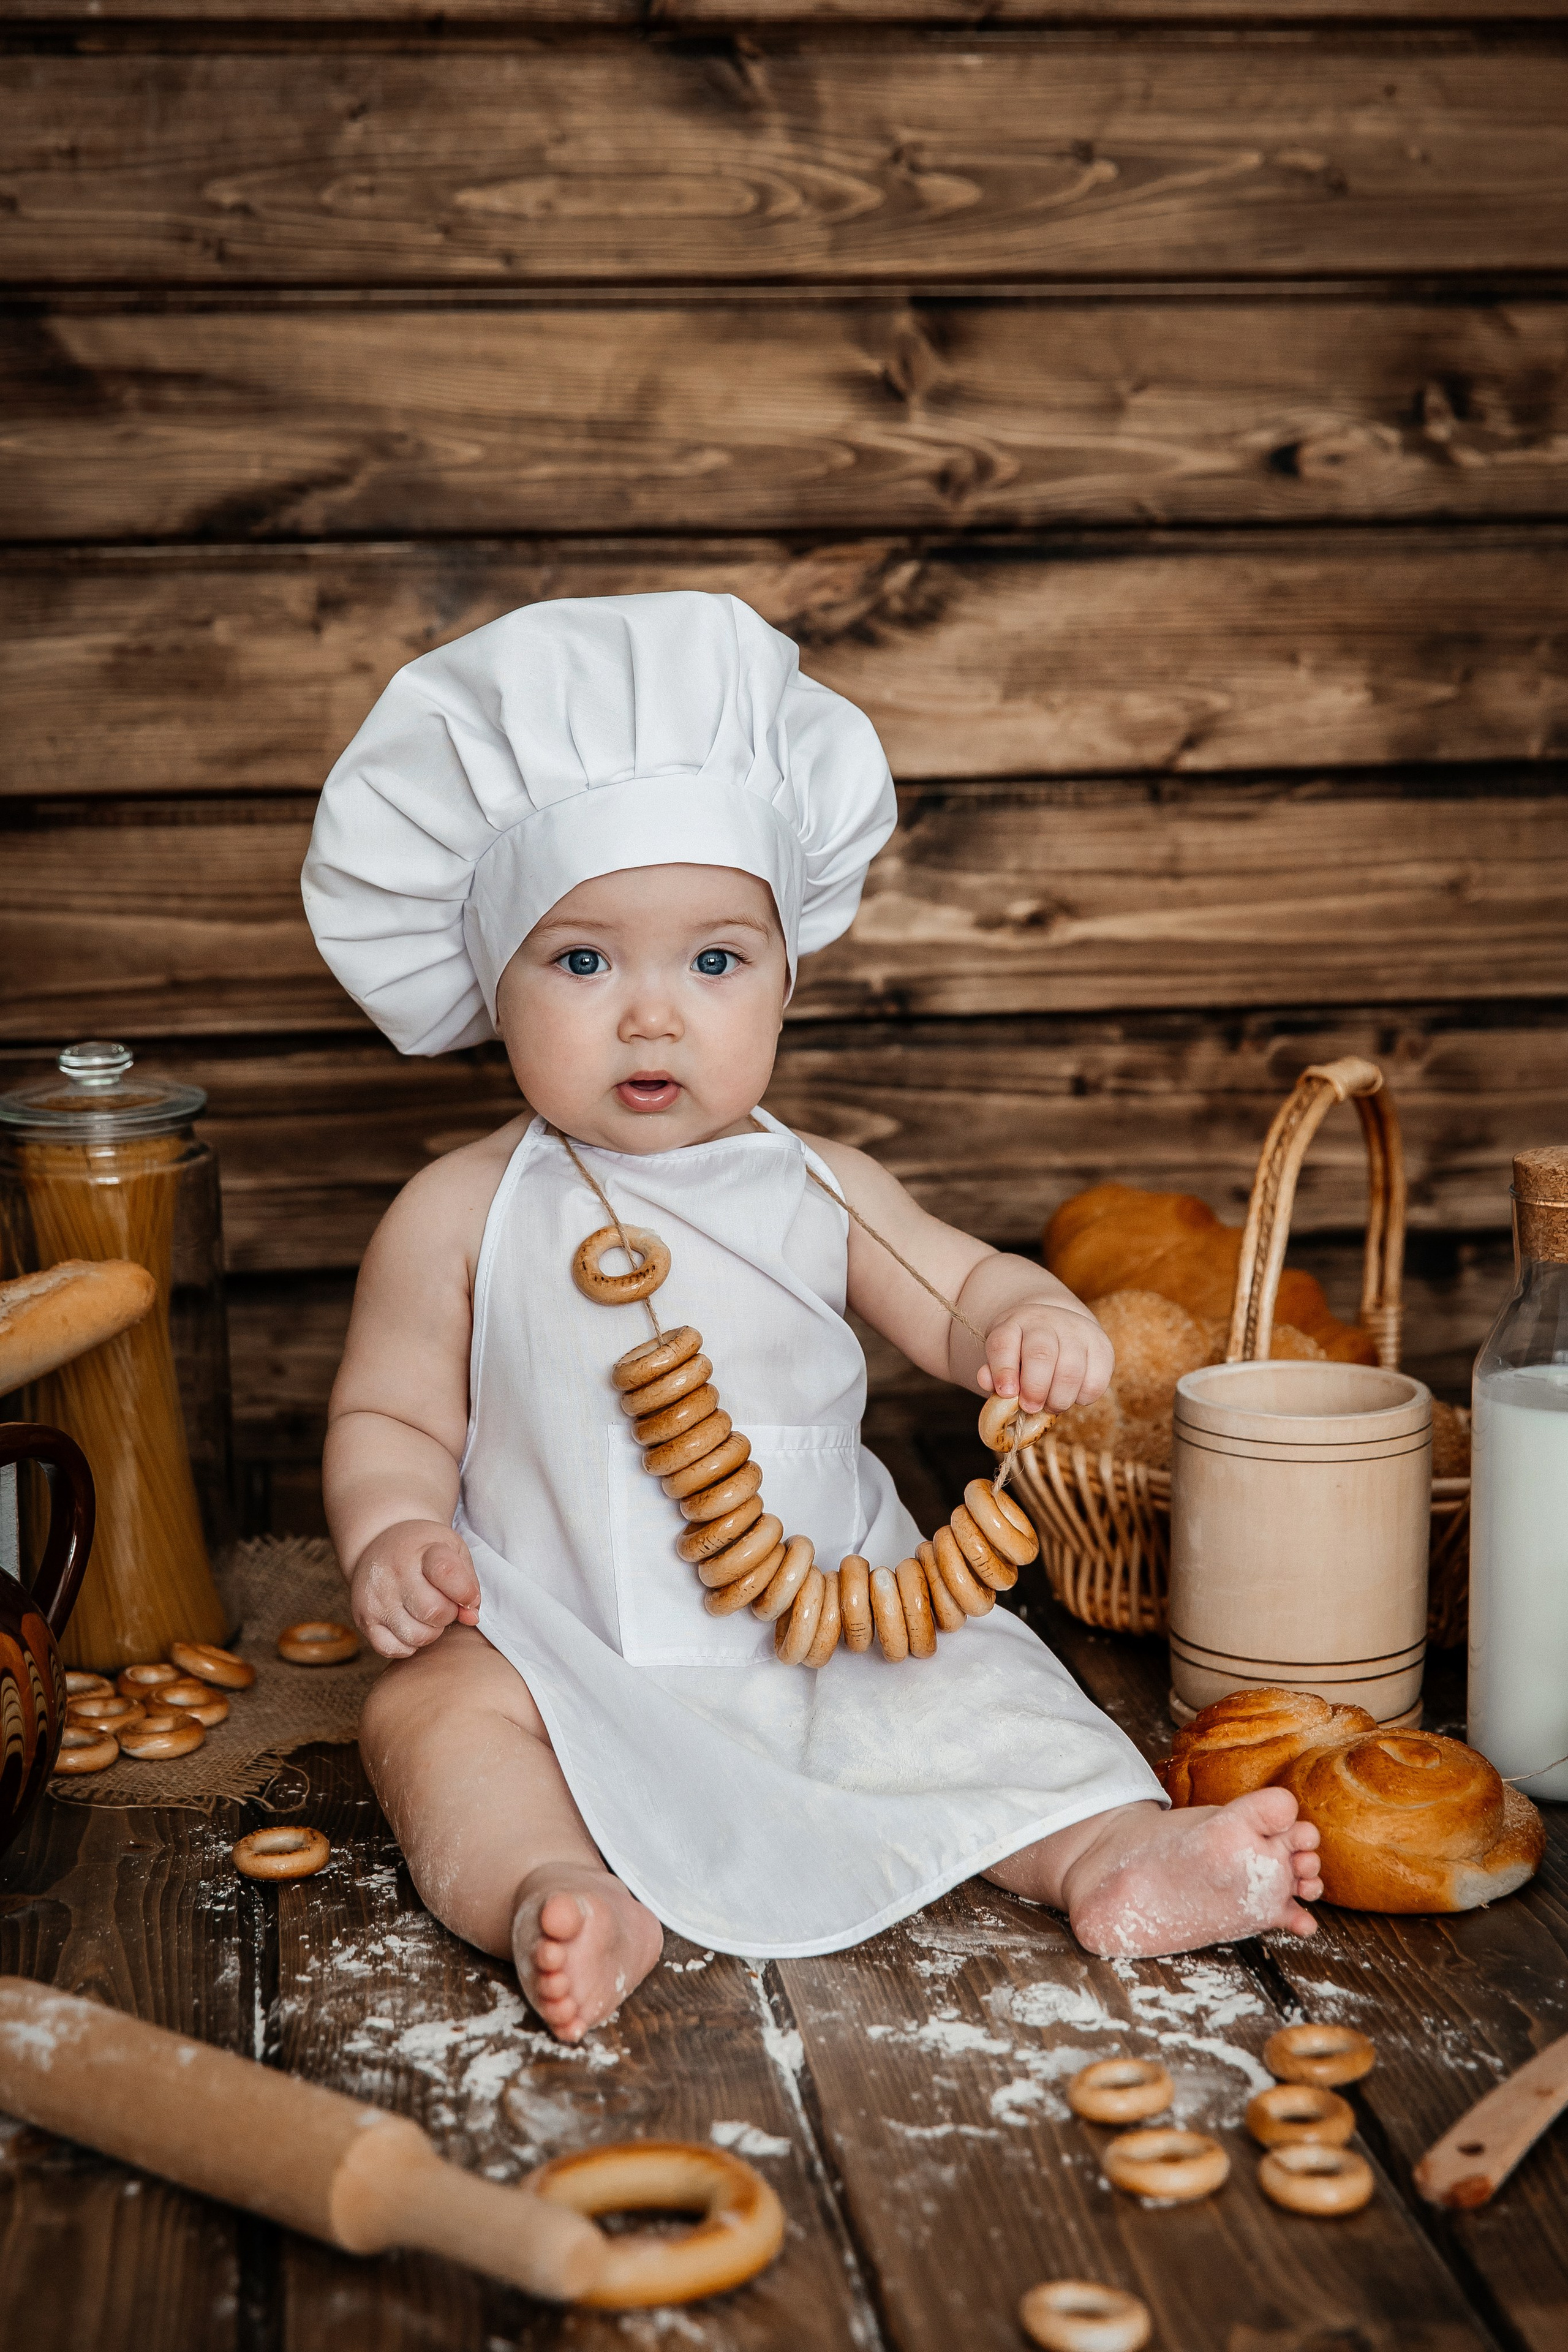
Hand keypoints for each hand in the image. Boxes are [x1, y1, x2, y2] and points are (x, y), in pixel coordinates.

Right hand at [349, 1518, 481, 1659]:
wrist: (376, 1543)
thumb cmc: (422, 1550)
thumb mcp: (452, 1550)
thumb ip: (468, 1583)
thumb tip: (471, 1617)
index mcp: (421, 1550)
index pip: (447, 1573)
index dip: (465, 1592)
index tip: (468, 1596)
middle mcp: (393, 1573)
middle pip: (434, 1612)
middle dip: (448, 1614)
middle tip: (444, 1603)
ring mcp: (375, 1598)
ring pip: (416, 1636)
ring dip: (431, 1632)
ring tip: (427, 1614)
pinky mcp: (363, 1619)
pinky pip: (392, 1649)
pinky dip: (408, 1645)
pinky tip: (410, 1625)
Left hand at [977, 1299, 1112, 1415]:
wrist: (1058, 1325)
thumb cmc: (1024, 1351)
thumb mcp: (1003, 1357)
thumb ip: (994, 1374)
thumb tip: (990, 1385)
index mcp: (1013, 1324)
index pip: (1003, 1343)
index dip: (1002, 1370)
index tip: (1006, 1393)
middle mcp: (1045, 1322)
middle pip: (1040, 1354)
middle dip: (1034, 1388)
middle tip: (1030, 1407)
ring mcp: (1076, 1331)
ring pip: (1071, 1369)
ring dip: (1058, 1398)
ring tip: (1050, 1406)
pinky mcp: (1102, 1346)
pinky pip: (1096, 1380)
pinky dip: (1083, 1397)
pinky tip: (1072, 1396)